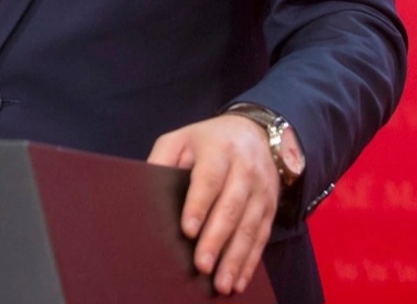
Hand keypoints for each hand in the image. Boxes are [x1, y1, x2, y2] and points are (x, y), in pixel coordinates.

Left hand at [148, 114, 278, 295]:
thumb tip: (147, 188)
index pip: (209, 179)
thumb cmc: (208, 141)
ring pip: (249, 226)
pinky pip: (261, 236)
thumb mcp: (182, 138)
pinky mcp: (270, 207)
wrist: (254, 132)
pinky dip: (250, 261)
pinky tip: (238, 280)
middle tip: (202, 265)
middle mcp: (244, 169)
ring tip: (221, 283)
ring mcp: (261, 190)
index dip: (198, 205)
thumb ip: (162, 158)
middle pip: (231, 207)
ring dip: (235, 258)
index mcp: (218, 150)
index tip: (187, 230)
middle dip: (216, 239)